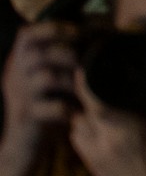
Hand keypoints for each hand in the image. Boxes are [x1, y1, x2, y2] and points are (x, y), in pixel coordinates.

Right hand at [1, 22, 82, 161]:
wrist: (24, 146)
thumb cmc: (47, 106)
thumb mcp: (50, 78)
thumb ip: (64, 56)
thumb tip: (100, 29)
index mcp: (19, 62)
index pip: (26, 34)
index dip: (53, 29)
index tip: (79, 31)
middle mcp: (15, 76)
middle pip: (37, 53)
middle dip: (67, 53)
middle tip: (86, 61)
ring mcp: (20, 96)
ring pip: (47, 78)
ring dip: (74, 80)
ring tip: (88, 88)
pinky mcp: (28, 117)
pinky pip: (51, 108)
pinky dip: (69, 108)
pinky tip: (78, 112)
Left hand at [68, 75, 145, 175]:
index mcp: (125, 128)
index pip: (92, 98)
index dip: (85, 80)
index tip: (86, 67)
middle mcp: (102, 139)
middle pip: (80, 108)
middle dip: (85, 95)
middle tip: (95, 83)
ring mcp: (91, 153)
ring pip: (75, 123)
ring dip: (83, 112)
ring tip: (97, 105)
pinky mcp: (88, 164)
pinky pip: (76, 138)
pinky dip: (82, 128)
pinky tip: (97, 125)